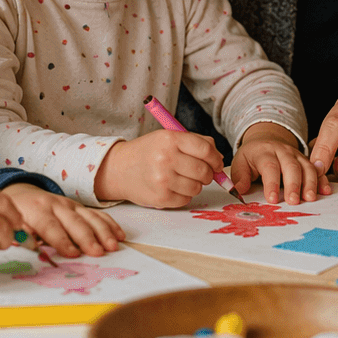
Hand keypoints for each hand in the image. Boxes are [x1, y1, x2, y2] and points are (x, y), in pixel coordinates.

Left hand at [2, 183, 125, 256]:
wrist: (22, 194)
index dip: (62, 240)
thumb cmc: (18, 216)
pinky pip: (97, 214)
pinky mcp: (80, 206)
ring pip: (90, 217)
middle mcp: (56, 204)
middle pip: (74, 222)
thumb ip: (21, 235)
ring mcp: (70, 204)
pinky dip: (109, 224)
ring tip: (113, 245)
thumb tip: (33, 246)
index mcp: (36, 210)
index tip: (73, 254)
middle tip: (99, 252)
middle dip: (88, 238)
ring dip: (103, 232)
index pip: (50, 226)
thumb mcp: (13, 224)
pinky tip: (119, 235)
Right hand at [93, 128, 223, 207]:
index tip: (217, 163)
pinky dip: (184, 195)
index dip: (216, 158)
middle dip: (208, 174)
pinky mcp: (160, 198)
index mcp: (170, 139)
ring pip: (197, 187)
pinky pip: (186, 199)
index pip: (205, 149)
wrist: (119, 169)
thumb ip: (195, 142)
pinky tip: (173, 187)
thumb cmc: (148, 152)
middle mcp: (166, 158)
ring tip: (183, 179)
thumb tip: (218, 158)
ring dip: (195, 185)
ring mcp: (162, 180)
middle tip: (202, 173)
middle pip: (203, 171)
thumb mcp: (168, 137)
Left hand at [231, 122, 331, 204]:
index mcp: (265, 152)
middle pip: (291, 166)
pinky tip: (325, 191)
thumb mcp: (240, 163)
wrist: (266, 139)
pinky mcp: (307, 161)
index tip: (271, 199)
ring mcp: (297, 155)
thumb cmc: (252, 156)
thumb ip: (240, 177)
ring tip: (310, 198)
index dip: (271, 183)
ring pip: (307, 167)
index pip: (269, 166)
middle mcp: (283, 151)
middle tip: (293, 201)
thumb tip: (238, 191)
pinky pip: (317, 169)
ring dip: (310, 183)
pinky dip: (322, 180)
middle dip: (293, 184)